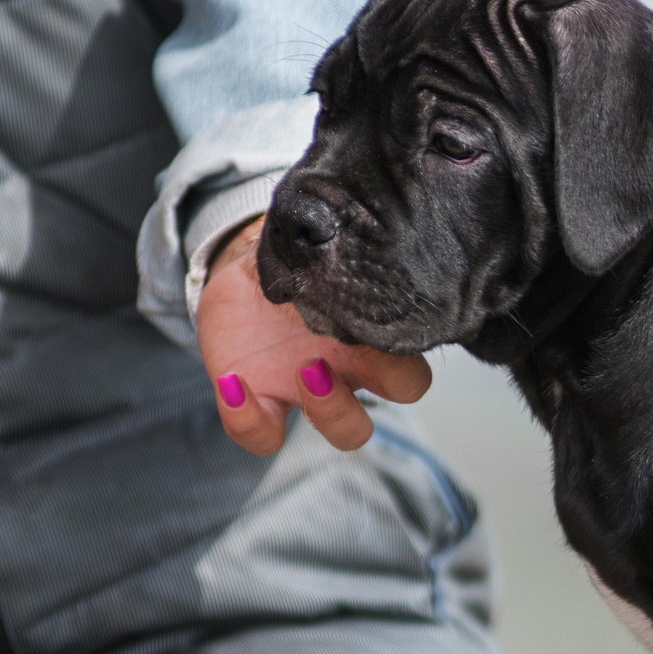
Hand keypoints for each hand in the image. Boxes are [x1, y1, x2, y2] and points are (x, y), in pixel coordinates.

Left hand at [195, 217, 431, 454]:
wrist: (242, 275)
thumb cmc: (292, 261)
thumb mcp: (314, 247)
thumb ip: (334, 243)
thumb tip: (343, 217)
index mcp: (376, 329)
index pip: (420, 353)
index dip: (411, 346)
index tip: (383, 313)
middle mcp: (357, 366)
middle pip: (404, 393)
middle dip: (392, 382)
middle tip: (369, 340)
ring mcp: (312, 390)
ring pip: (350, 431)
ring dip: (333, 411)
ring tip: (306, 371)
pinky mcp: (262, 403)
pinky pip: (264, 436)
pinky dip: (246, 418)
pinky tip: (232, 383)